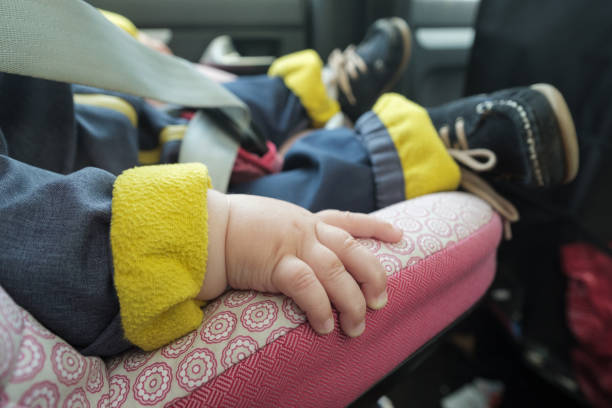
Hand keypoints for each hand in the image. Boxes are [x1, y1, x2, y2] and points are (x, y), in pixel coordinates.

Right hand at [199, 191, 401, 336]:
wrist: (208, 229)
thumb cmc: (236, 229)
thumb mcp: (273, 222)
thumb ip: (294, 234)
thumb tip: (308, 253)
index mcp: (306, 221)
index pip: (348, 220)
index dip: (375, 227)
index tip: (398, 235)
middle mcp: (305, 230)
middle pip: (352, 249)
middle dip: (373, 276)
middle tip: (380, 301)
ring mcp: (292, 245)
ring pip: (336, 271)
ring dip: (351, 301)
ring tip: (356, 326)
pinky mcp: (276, 263)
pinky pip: (307, 286)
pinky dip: (320, 307)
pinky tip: (325, 325)